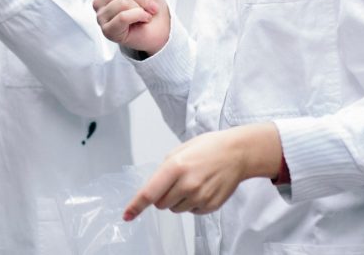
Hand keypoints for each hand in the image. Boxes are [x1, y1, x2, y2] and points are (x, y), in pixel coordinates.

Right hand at [93, 0, 168, 54]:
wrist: (160, 26)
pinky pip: (123, 17)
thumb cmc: (148, 2)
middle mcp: (98, 1)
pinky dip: (140, 16)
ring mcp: (101, 17)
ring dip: (142, 7)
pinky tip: (144, 19)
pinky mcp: (108, 31)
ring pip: (123, 2)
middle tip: (151, 5)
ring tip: (146, 13)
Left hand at [122, 123, 282, 220]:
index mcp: (176, 166)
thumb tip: (153, 187)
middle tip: (175, 181)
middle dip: (162, 195)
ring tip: (192, 181)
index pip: (150, 192)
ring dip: (178, 199)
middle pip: (161, 204)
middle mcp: (187, 184)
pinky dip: (192, 203)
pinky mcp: (210, 206)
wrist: (236, 154)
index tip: (127, 215)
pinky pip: (191, 212)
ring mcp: (199, 197)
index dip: (136, 206)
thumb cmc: (208, 148)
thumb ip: (165, 169)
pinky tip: (202, 187)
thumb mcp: (180, 150)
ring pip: (175, 209)